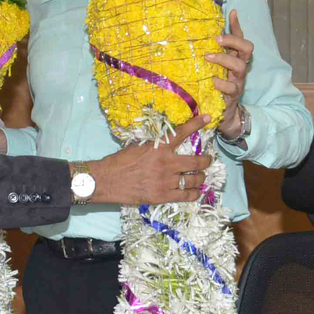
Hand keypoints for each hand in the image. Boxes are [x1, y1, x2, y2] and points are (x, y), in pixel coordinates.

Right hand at [87, 115, 212, 204]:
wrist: (106, 181)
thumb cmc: (118, 162)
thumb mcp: (136, 147)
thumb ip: (154, 146)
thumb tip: (164, 143)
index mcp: (159, 148)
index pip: (182, 132)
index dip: (197, 123)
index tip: (208, 117)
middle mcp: (167, 163)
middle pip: (198, 162)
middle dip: (206, 160)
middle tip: (207, 160)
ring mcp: (167, 181)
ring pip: (195, 180)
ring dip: (200, 178)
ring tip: (200, 177)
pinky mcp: (164, 196)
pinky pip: (188, 195)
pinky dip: (194, 193)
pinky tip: (194, 191)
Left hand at [206, 10, 253, 138]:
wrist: (223, 116)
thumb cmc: (214, 88)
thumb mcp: (212, 69)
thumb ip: (208, 55)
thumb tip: (197, 38)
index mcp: (234, 59)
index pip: (240, 39)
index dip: (237, 26)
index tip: (231, 12)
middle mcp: (238, 69)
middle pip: (247, 49)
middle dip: (233, 41)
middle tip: (216, 39)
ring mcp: (237, 82)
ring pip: (240, 66)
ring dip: (224, 59)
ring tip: (208, 57)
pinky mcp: (232, 96)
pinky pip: (230, 88)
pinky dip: (220, 83)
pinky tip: (211, 81)